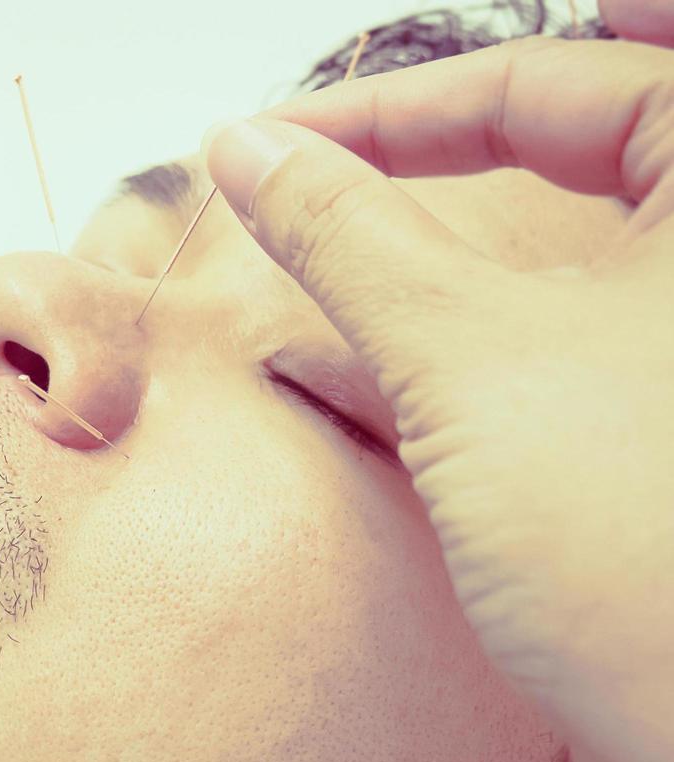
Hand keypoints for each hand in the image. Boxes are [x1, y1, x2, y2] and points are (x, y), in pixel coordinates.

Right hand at [201, 3, 673, 761]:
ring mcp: (668, 374)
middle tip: (307, 171)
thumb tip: (253, 151)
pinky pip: (522, 372)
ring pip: (532, 274)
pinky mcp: (632, 459)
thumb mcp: (466, 354)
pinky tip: (325, 377)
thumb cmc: (649, 552)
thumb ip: (349, 235)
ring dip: (409, 275)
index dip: (397, 108)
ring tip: (295, 273)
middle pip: (560, 158)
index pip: (557, 86)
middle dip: (422, 166)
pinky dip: (425, 363)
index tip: (275, 143)